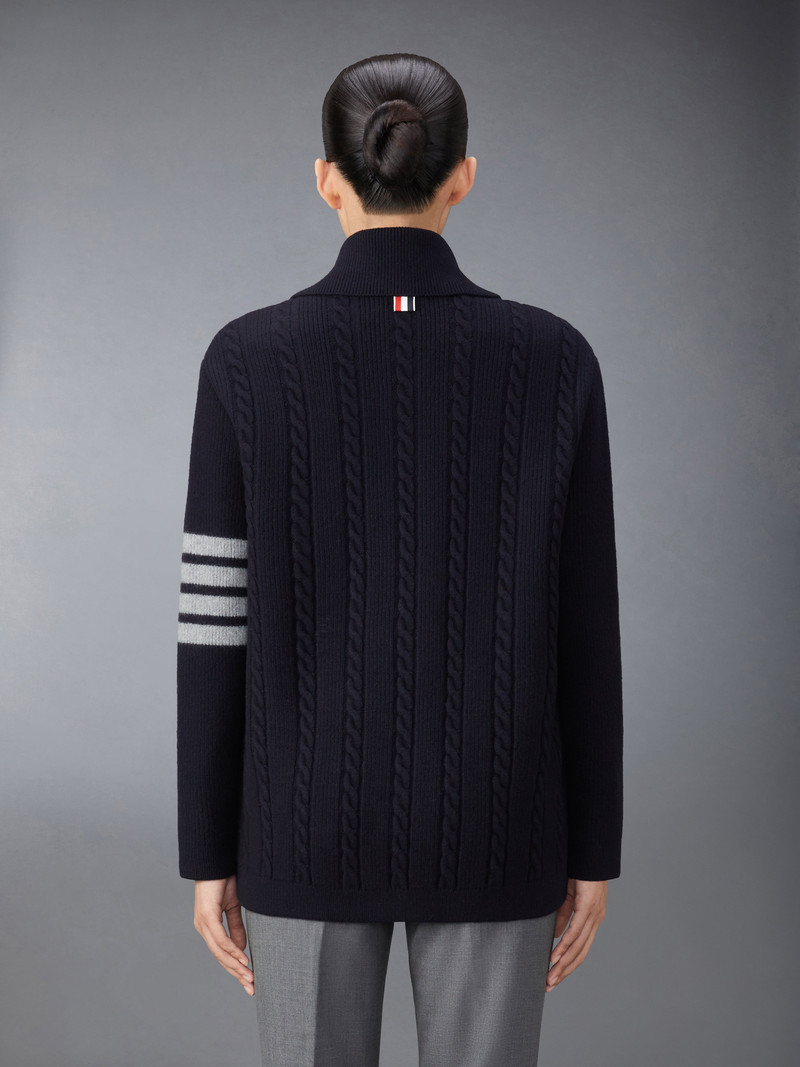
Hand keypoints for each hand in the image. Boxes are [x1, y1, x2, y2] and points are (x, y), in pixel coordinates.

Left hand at [193, 876, 254, 995]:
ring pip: (219, 952)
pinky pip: (221, 938)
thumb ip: (237, 927)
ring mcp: (203, 923)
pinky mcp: (207, 915)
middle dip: (236, 974)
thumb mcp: (234, 906)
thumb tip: (242, 949)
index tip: (249, 981)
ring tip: (250, 977)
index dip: (235, 968)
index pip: (222, 954)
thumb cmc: (225, 879)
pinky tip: (243, 958)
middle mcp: (203, 928)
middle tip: (251, 988)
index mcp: (209, 927)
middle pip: (220, 957)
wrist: (217, 859)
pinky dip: (232, 950)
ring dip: (236, 965)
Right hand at [546, 877, 606, 990]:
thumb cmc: (579, 872)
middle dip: (564, 971)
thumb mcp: (568, 897)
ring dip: (563, 964)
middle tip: (549, 985)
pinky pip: (575, 931)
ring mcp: (593, 915)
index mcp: (591, 920)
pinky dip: (565, 946)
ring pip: (578, 947)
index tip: (554, 977)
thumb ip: (564, 916)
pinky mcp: (588, 907)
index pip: (580, 949)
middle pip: (580, 953)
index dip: (568, 965)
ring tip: (550, 977)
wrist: (590, 853)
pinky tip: (555, 957)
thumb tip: (556, 935)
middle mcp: (595, 921)